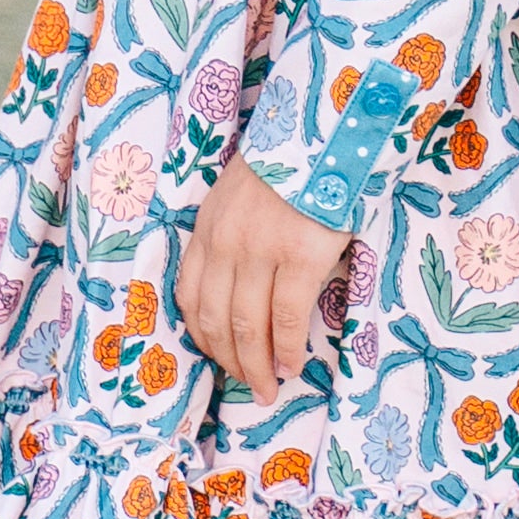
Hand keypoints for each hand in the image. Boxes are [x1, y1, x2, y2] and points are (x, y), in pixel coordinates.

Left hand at [180, 158, 351, 400]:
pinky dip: (289, 349)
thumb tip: (245, 287)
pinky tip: (295, 365)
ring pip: (248, 326)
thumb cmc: (291, 165)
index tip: (219, 359)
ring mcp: (261, 250)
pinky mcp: (300, 256)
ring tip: (270, 387)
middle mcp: (225, 243)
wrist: (327, 132)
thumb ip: (231, 234)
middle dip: (230, 361)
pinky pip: (288, 317)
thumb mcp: (240, 196)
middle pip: (216, 319)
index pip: (190, 296)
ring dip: (258, 365)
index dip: (203, 337)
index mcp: (207, 227)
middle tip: (249, 386)